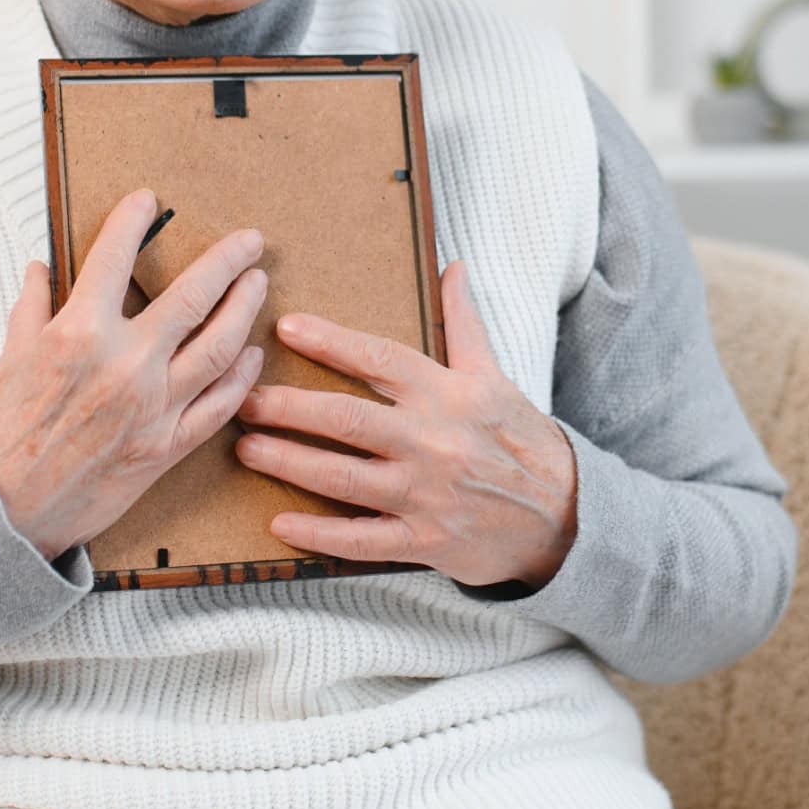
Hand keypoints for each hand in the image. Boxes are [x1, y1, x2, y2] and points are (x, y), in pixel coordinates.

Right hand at [0, 186, 269, 561]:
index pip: (114, 258)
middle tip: (250, 240)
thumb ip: (31, 309)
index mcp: (77, 334)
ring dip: (245, 310)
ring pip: (220, 347)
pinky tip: (251, 355)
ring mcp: (153, 407)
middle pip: (193, 296)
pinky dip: (241, 377)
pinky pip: (218, 405)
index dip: (134, 221)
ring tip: (259, 285)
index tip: (148, 201)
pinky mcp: (167, 447)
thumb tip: (39, 270)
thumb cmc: (0, 437)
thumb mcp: (9, 359)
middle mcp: (125, 364)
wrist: (2, 512)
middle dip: (227, 260)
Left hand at [233, 259, 578, 590]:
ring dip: (289, 462)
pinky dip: (319, 533)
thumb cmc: (520, 440)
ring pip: (343, 477)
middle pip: (347, 420)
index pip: (380, 360)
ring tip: (246, 447)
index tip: (287, 327)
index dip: (332, 343)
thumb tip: (454, 267)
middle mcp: (433, 441)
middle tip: (244, 398)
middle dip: (288, 407)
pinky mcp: (425, 541)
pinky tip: (280, 521)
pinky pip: (362, 539)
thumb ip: (465, 324)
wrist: (564, 514)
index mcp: (448, 394)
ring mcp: (427, 494)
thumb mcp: (495, 376)